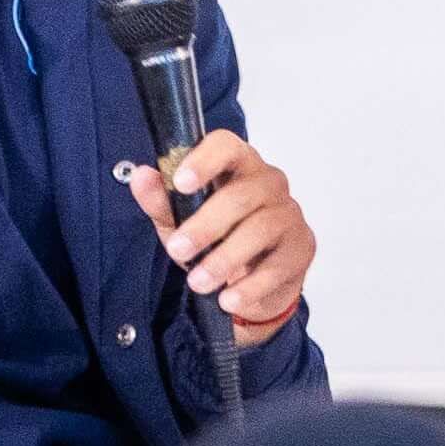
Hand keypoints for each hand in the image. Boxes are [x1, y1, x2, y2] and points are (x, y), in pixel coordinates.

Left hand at [130, 130, 314, 345]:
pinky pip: (277, 266)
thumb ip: (161, 200)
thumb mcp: (180, 219)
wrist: (251, 280)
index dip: (205, 161)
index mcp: (238, 165)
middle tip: (177, 250)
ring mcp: (289, 215)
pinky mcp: (302, 248)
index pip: (227, 146)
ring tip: (198, 283)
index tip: (181, 183)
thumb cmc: (216, 238)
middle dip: (205, 226)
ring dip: (225, 259)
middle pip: (241, 196)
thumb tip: (142, 177)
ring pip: (260, 230)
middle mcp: (269, 183)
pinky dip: (250, 286)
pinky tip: (228, 299)